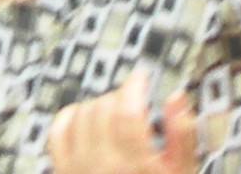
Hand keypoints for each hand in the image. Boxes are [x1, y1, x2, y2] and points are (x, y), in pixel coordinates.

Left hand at [48, 73, 198, 173]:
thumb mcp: (183, 170)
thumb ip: (182, 134)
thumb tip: (174, 96)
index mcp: (137, 164)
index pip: (128, 110)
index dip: (134, 85)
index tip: (141, 76)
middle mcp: (104, 165)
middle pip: (105, 108)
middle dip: (122, 96)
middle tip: (134, 100)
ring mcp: (79, 169)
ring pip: (82, 115)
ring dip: (99, 105)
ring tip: (115, 112)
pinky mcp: (64, 172)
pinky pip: (58, 132)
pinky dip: (70, 117)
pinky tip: (84, 117)